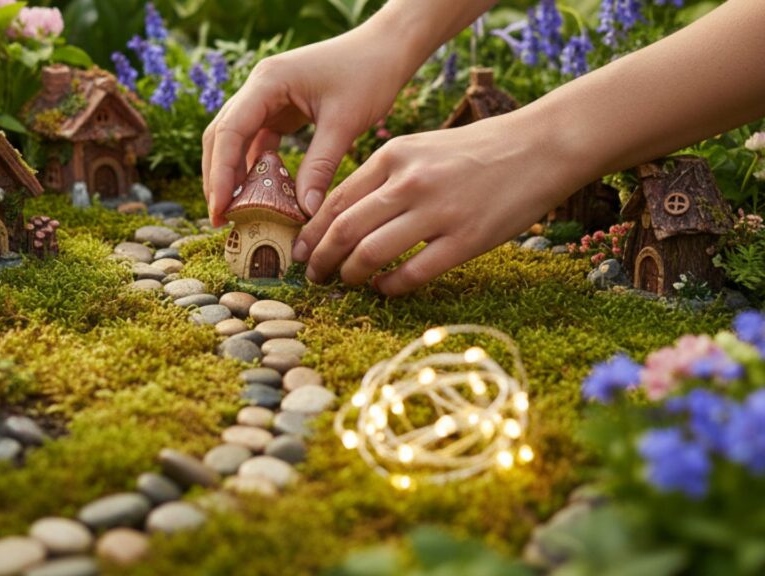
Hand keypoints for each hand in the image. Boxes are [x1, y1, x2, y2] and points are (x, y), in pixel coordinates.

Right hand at [202, 28, 417, 226]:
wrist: (387, 48)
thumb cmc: (369, 74)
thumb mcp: (344, 123)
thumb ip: (321, 166)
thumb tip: (305, 212)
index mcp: (268, 81)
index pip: (229, 131)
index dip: (220, 174)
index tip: (220, 210)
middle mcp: (259, 87)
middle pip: (221, 137)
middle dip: (218, 179)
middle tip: (220, 220)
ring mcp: (266, 98)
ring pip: (235, 141)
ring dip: (234, 176)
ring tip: (236, 214)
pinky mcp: (279, 110)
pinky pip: (258, 143)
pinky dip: (257, 169)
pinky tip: (261, 196)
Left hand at [292, 112, 580, 296]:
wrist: (541, 146)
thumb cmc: (477, 150)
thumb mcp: (421, 148)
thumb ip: (383, 177)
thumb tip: (341, 217)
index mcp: (393, 156)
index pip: (335, 201)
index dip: (311, 233)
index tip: (300, 252)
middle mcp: (409, 182)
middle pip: (343, 230)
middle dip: (321, 260)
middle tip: (313, 277)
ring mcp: (438, 212)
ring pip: (370, 254)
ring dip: (350, 275)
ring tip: (346, 283)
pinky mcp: (465, 240)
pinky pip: (412, 274)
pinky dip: (389, 287)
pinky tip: (385, 289)